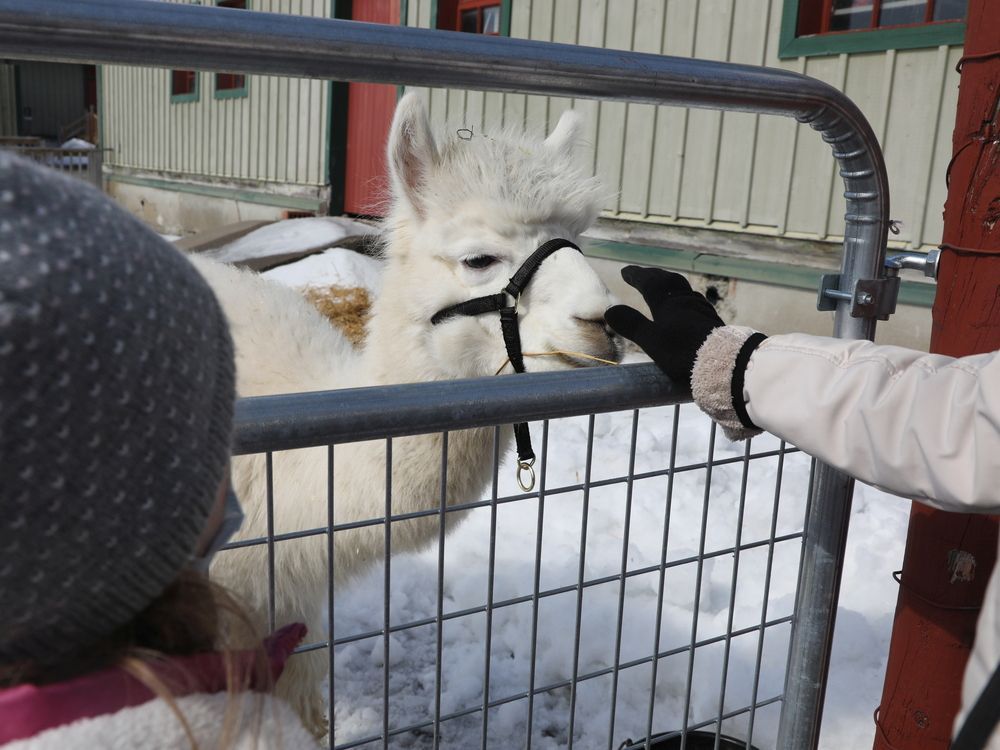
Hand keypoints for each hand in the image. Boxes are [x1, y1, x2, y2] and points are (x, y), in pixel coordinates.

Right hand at [604, 266, 723, 386]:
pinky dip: (682, 297)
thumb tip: (610, 311)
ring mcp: (701, 310)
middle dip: (653, 275)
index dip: (637, 276)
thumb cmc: (684, 352)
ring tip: (662, 287)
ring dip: (669, 285)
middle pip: (668, 281)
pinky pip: (693, 301)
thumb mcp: (651, 341)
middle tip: (643, 274)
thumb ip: (632, 325)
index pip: (650, 283)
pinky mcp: (711, 321)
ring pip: (683, 289)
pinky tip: (685, 306)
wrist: (723, 362)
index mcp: (668, 303)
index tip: (625, 271)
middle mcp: (685, 301)